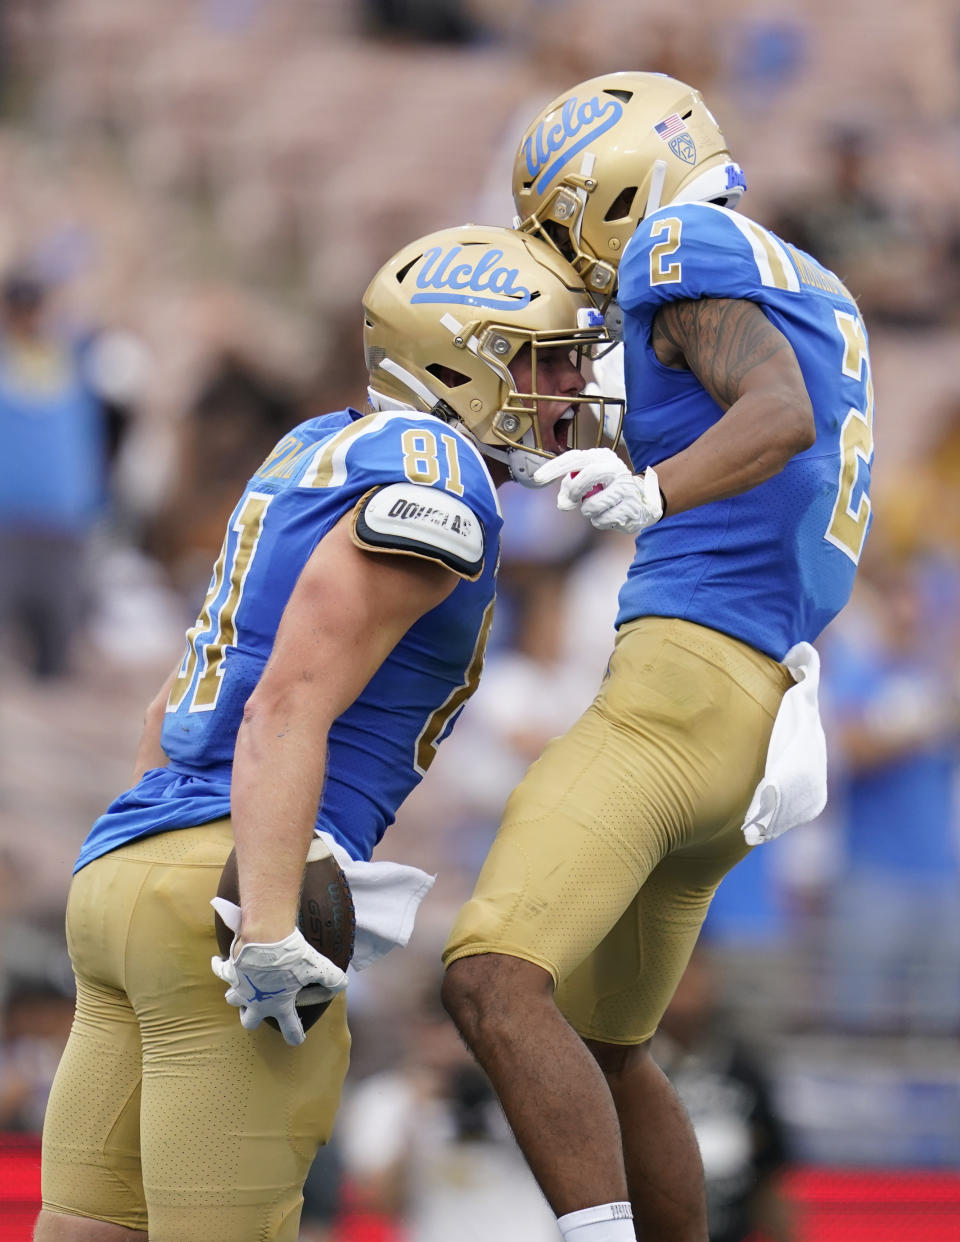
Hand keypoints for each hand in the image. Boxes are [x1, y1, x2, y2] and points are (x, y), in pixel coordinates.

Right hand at [211, 927, 347, 1046]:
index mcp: (278, 1005)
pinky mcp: (230, 970)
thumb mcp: (317, 966)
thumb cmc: (291, 956)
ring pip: (232, 1000)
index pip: (289, 1028)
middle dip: (253, 1018)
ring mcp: (240, 987)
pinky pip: (220, 970)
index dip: (295, 1036)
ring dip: (237, 995)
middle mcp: (256, 1001)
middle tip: (261, 1009)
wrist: (265, 937)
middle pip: (248, 1021)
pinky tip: (219, 962)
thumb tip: (343, 983)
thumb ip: (332, 978)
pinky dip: (220, 966)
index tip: (297, 1040)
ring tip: (244, 987)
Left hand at [534, 449, 663, 533]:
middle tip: (572, 501)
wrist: (642, 501)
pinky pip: (603, 520)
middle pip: (589, 474)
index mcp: (602, 457)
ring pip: (592, 504)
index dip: (554, 467)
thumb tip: (563, 504)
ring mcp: (625, 487)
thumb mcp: (586, 484)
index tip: (537, 478)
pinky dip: (599, 521)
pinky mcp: (630, 507)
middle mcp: (615, 468)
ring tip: (596, 508)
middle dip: (575, 490)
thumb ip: (569, 490)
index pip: (575, 457)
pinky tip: (609, 515)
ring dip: (588, 511)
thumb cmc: (607, 490)